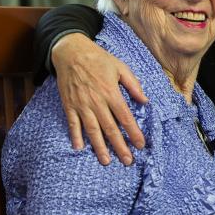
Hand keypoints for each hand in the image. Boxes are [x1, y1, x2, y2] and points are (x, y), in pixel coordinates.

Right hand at [52, 33, 147, 164]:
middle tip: (127, 161)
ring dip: (99, 147)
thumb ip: (134, 85)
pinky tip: (80, 148)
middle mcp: (96, 101)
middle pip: (110, 128)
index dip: (133, 132)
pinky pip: (73, 123)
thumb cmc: (99, 59)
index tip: (140, 145)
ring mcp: (81, 104)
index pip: (125, 117)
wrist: (71, 52)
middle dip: (119, 146)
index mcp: (111, 92)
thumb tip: (145, 101)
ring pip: (92, 130)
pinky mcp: (69, 104)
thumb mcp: (121, 68)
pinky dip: (75, 136)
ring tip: (106, 161)